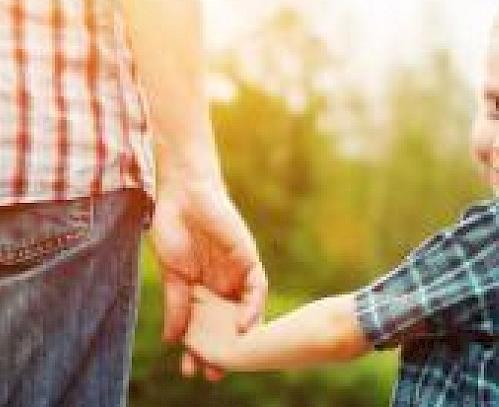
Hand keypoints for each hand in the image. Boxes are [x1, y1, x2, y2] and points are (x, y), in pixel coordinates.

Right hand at [151, 178, 266, 378]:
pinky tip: (244, 326)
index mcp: (203, 287)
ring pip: (245, 309)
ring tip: (229, 360)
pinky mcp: (248, 257)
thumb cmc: (173, 228)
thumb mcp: (173, 274)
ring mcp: (237, 271)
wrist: (182, 193)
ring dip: (240, 335)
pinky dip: (252, 307)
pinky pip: (257, 286)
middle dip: (222, 348)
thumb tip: (172, 339)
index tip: (191, 368)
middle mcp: (223, 283)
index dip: (201, 346)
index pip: (206, 324)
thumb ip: (177, 305)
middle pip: (227, 322)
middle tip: (212, 374)